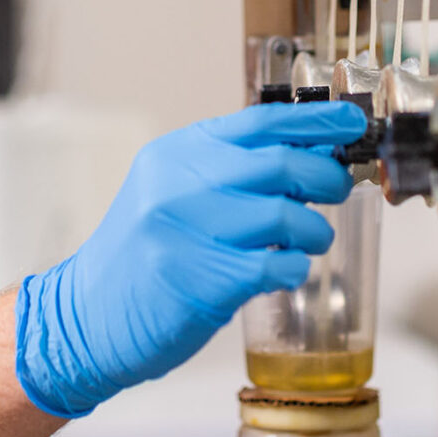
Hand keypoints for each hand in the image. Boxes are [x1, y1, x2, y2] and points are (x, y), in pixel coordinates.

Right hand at [13, 100, 365, 416]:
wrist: (86, 317)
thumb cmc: (143, 256)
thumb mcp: (173, 192)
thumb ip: (230, 171)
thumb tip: (311, 156)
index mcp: (177, 153)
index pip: (260, 121)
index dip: (316, 119)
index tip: (351, 123)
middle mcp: (179, 184)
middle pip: (281, 164)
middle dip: (326, 177)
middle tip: (338, 190)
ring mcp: (186, 232)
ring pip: (286, 217)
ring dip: (315, 231)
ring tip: (309, 242)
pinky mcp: (199, 281)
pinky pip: (276, 267)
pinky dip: (294, 269)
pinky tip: (285, 273)